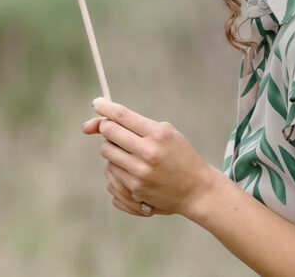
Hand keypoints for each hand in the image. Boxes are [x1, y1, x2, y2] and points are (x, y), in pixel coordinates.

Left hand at [83, 98, 217, 218]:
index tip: (97, 103)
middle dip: (107, 127)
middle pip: (109, 131)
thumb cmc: (180, 155)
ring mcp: (140, 173)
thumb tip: (99, 120)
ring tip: (128, 151)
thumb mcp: (166, 131)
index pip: (121, 115)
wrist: (197, 190)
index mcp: (157, 134)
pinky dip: (116, 165)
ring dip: (112, 147)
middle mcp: (148, 153)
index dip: (104, 107)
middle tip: (113, 128)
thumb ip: (135, 122)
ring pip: (106, 150)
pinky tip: (130, 167)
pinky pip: (110, 170)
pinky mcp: (135, 189)